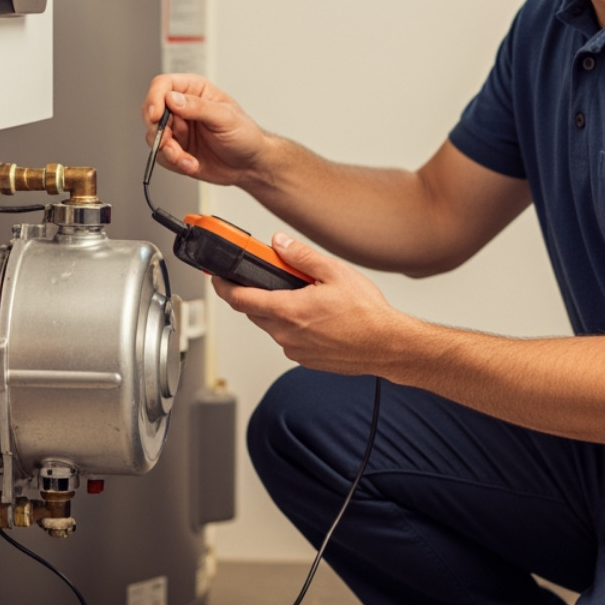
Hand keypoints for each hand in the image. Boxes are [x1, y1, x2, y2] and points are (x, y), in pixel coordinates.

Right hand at [141, 73, 268, 185]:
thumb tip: (173, 99)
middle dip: (159, 130)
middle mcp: (182, 108)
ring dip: (167, 151)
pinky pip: (161, 155)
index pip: (164, 85)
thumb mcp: (226, 118)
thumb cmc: (246, 136)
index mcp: (195, 91)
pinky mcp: (176, 149)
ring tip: (186, 159)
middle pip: (151, 111)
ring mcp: (177, 129)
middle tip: (170, 144)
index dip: (155, 98)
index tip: (156, 115)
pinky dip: (174, 162)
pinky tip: (191, 164)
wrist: (250, 165)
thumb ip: (199, 107)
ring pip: (154, 135)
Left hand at [213, 234, 409, 375]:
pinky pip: (289, 339)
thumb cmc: (367, 315)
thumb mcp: (334, 272)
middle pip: (254, 312)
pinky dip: (294, 326)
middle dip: (257, 294)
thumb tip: (280, 244)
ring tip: (306, 297)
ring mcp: (294, 350)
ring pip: (273, 326)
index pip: (240, 299)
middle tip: (272, 279)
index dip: (224, 287)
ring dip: (279, 310)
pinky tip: (318, 317)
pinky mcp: (306, 360)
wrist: (387, 345)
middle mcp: (285, 334)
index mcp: (287, 310)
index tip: (218, 278)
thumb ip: (301, 256)